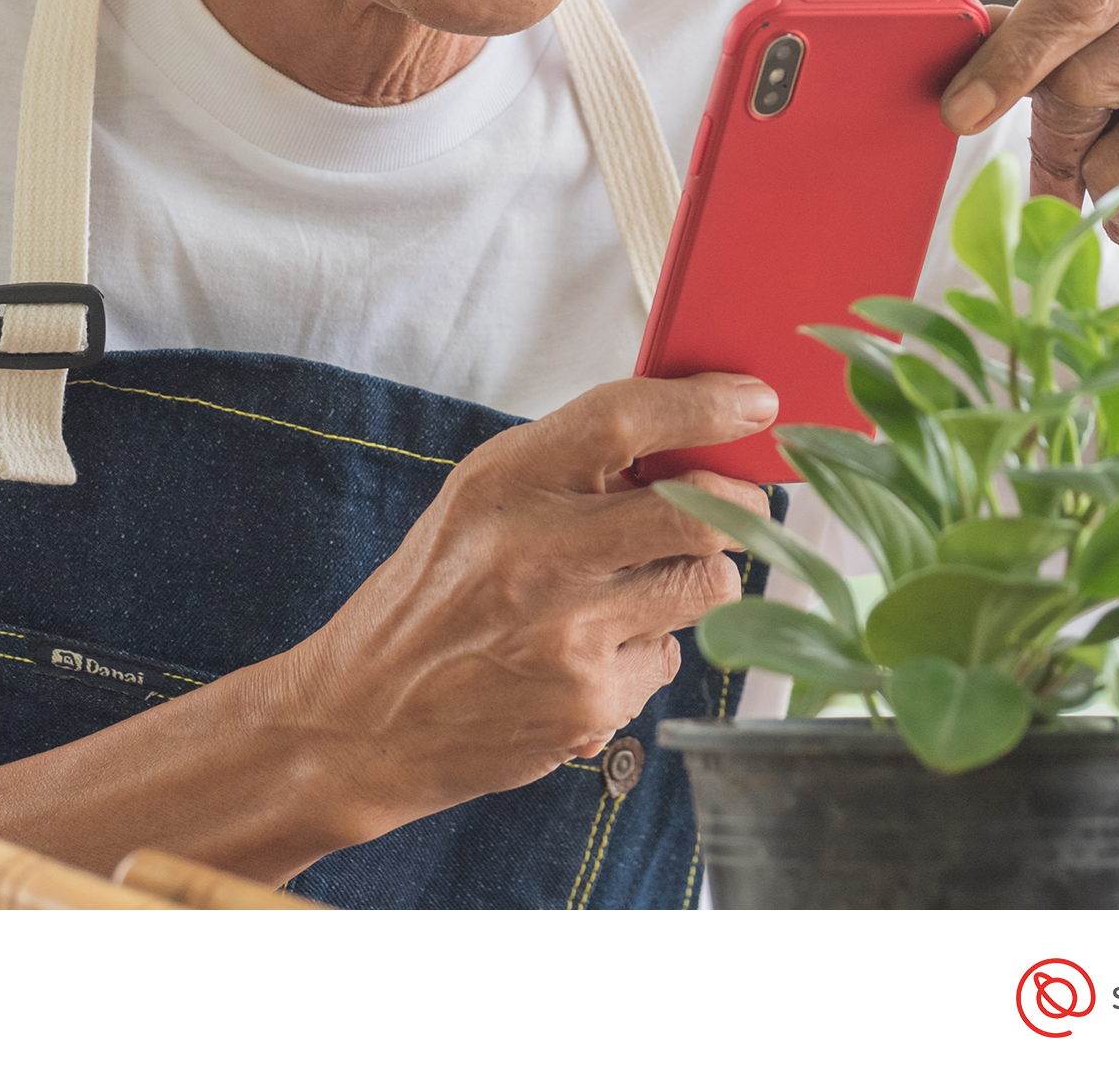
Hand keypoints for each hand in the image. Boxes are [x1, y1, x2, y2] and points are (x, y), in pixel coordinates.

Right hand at [279, 373, 775, 826]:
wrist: (365, 717)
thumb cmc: (433, 597)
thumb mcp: (479, 502)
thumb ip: (571, 469)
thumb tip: (690, 441)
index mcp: (504, 482)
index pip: (624, 419)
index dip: (703, 405)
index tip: (753, 402)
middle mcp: (536, 553)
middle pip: (697, 513)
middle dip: (740, 507)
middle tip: (741, 506)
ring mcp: (567, 634)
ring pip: (705, 586)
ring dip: (695, 580)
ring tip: (638, 587)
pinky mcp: (589, 701)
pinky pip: (669, 659)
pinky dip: (645, 652)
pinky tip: (589, 655)